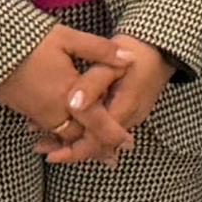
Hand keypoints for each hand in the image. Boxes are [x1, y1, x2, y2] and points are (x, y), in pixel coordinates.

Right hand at [0, 25, 123, 146]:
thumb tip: (130, 58)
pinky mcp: (24, 110)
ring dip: (79, 142)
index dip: (113, 135)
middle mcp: (52, 110)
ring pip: (62, 135)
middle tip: (113, 155)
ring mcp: (36, 112)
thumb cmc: (29, 40)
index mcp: (68, 95)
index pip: (96, 123)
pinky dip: (61, 135)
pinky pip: (48, 130)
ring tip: (93, 149)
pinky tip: (67, 133)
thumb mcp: (68, 39)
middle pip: (79, 136)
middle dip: (97, 146)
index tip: (128, 144)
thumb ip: (101, 50)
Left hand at [54, 37, 171, 164]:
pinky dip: (83, 128)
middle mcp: (128, 119)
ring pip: (99, 136)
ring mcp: (130, 116)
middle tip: (39, 147)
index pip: (96, 141)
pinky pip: (104, 126)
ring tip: (44, 138)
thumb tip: (72, 104)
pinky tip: (66, 121)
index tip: (49, 155)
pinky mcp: (127, 109)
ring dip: (73, 139)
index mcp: (123, 109)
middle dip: (67, 148)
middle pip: (95, 144)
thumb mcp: (112, 63)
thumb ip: (92, 84)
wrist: (163, 46)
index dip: (72, 152)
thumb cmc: (137, 50)